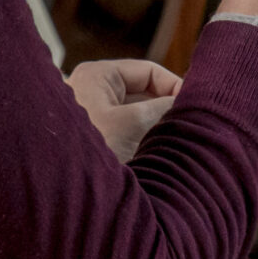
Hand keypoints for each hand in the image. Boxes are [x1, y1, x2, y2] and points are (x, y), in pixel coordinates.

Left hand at [68, 58, 185, 160]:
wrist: (60, 187)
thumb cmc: (88, 147)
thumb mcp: (133, 123)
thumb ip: (164, 108)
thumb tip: (189, 102)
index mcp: (97, 75)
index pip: (149, 71)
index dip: (176, 87)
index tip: (196, 108)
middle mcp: (92, 91)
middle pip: (144, 93)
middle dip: (167, 109)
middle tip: (191, 126)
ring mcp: (92, 115)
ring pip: (138, 114)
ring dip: (157, 126)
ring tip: (176, 141)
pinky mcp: (95, 138)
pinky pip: (128, 132)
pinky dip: (144, 139)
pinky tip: (157, 153)